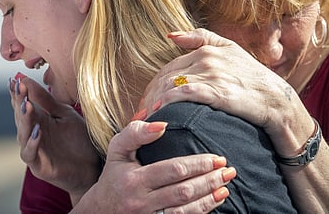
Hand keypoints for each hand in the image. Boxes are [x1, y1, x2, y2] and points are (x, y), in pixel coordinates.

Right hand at [9, 74, 100, 200]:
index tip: (15, 80)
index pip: (23, 104)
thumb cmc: (78, 140)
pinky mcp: (39, 166)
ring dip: (24, 120)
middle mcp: (31, 134)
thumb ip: (47, 100)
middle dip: (19, 102)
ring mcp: (34, 150)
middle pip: (21, 117)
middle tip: (19, 88)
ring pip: (23, 134)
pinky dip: (33, 143)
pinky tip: (38, 131)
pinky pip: (30, 153)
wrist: (92, 165)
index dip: (18, 93)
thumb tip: (26, 79)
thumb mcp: (64, 114)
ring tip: (27, 106)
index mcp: (38, 120)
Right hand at [73, 120, 232, 213]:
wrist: (99, 211)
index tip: (217, 157)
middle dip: (209, 180)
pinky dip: (201, 211)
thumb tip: (162, 123)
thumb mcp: (117, 150)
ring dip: (209, 198)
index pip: (173, 170)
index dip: (198, 164)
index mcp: (135, 180)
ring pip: (185, 211)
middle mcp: (142, 202)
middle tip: (229, 170)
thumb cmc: (113, 175)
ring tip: (226, 185)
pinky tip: (215, 201)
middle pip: (184, 192)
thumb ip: (135, 133)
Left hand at [140, 28, 311, 154]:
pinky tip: (159, 113)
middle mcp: (206, 59)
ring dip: (153, 102)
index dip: (154, 85)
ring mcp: (211, 75)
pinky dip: (167, 103)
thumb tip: (170, 35)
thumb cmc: (253, 78)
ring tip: (145, 119)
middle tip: (140, 114)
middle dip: (149, 96)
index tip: (146, 101)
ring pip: (170, 86)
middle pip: (165, 77)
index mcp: (206, 50)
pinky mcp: (216, 91)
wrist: (276, 100)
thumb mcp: (231, 49)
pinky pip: (183, 95)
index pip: (168, 67)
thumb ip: (201, 38)